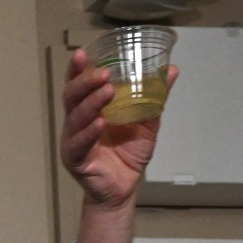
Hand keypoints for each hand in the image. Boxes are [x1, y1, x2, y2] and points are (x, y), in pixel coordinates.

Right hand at [58, 48, 177, 207]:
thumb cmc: (128, 155)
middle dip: (85, 82)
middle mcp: (77, 122)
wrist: (124, 189)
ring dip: (90, 103)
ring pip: (75, 117)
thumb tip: (170, 70)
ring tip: (107, 91)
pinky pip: (78, 144)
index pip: (79, 84)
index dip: (78, 69)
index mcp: (90, 109)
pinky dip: (88, 133)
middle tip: (103, 74)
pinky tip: (99, 124)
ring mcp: (74, 140)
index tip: (82, 53)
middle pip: (72, 96)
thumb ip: (154, 97)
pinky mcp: (76, 160)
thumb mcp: (147, 121)